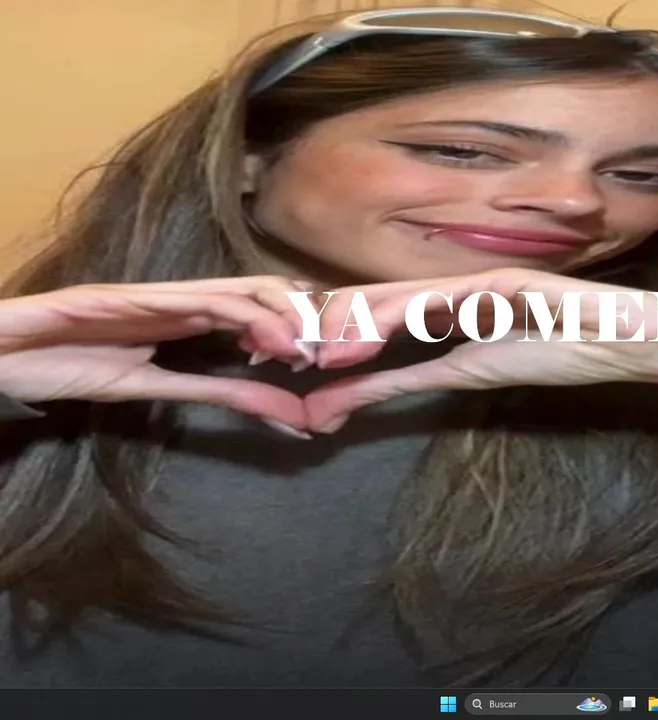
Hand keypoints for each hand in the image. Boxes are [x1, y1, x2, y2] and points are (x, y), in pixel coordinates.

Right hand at [0, 277, 312, 427]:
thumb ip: (218, 393)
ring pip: (234, 289)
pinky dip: (232, 316)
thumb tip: (286, 412)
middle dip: (305, 314)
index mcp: (189, 313)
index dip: (305, 323)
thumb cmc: (68, 364)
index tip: (338, 356)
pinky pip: (186, 301)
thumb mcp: (155, 387)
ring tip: (306, 348)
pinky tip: (262, 338)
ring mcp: (152, 293)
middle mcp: (179, 296)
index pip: (263, 306)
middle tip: (337, 350)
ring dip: (279, 316)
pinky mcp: (119, 297)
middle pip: (261, 290)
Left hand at [302, 269, 657, 431]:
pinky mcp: (505, 284)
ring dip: (347, 325)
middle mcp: (452, 284)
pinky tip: (363, 340)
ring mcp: (477, 279)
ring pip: (397, 296)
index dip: (321, 333)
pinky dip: (399, 321)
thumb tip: (333, 408)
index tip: (275, 358)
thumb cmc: (562, 353)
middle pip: (370, 298)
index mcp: (441, 305)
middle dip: (318, 325)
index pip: (368, 314)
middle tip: (265, 350)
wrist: (632, 340)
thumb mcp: (463, 376)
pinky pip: (443, 301)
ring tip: (304, 352)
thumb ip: (397, 387)